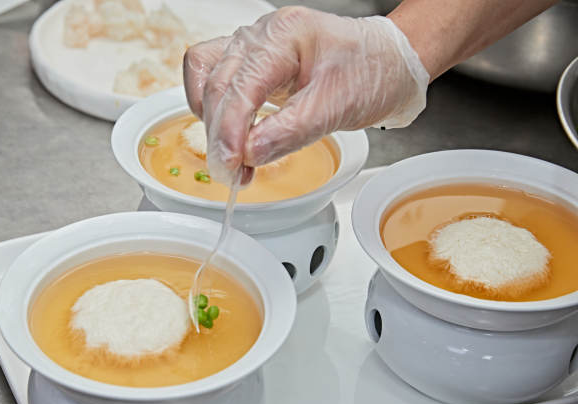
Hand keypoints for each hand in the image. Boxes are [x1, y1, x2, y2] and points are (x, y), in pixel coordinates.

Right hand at [183, 6, 428, 185]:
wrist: (389, 64)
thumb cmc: (372, 72)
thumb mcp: (337, 107)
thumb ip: (290, 131)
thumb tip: (250, 153)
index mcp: (285, 35)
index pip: (241, 86)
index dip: (230, 131)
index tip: (232, 166)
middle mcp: (261, 35)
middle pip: (217, 85)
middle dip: (220, 135)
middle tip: (232, 174)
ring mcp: (252, 47)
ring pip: (207, 80)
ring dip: (212, 124)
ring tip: (232, 159)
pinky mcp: (251, 64)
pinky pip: (212, 79)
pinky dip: (213, 110)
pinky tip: (228, 133)